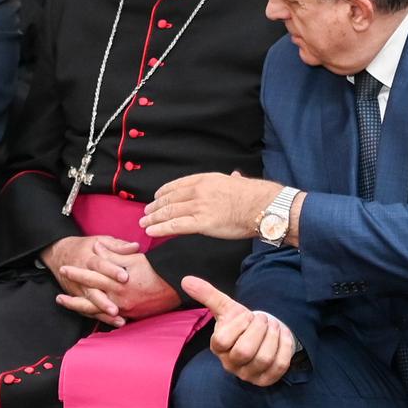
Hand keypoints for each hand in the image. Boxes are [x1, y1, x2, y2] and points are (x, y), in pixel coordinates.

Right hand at [42, 234, 141, 324]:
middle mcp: (82, 277)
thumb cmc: (86, 248)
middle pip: (92, 289)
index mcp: (88, 259)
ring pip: (90, 303)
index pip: (99, 265)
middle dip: (104, 300)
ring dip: (103, 311)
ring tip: (117, 317)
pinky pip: (89, 310)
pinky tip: (116, 322)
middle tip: (117, 308)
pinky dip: (101, 317)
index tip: (125, 276)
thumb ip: (118, 246)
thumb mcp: (101, 241)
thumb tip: (136, 247)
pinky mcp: (79, 299)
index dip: (112, 270)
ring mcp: (80, 290)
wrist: (59, 255)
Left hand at [55, 241, 178, 324]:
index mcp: (118, 281)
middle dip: (73, 298)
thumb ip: (112, 254)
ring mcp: (124, 309)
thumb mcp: (134, 258)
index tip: (65, 269)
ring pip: (97, 311)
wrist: (175, 287)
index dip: (77, 273)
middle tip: (58, 296)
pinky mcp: (129, 315)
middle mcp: (118, 298)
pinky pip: (109, 318)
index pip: (93, 276)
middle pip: (90, 299)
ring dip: (80, 308)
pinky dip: (97, 316)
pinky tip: (88, 314)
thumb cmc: (156, 270)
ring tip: (67, 305)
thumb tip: (96, 248)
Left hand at [142, 172, 283, 239]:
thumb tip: (235, 175)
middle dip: (155, 207)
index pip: (177, 185)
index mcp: (205, 179)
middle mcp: (198, 191)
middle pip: (169, 199)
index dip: (163, 192)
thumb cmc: (254, 196)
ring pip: (169, 212)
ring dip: (153, 218)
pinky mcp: (202, 223)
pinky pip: (176, 225)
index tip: (156, 197)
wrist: (262, 206)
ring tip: (144, 222)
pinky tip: (151, 231)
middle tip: (146, 212)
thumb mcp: (237, 181)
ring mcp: (199, 206)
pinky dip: (161, 228)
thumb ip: (231, 179)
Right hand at [182, 276, 296, 386]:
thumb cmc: (241, 323)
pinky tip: (282, 336)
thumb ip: (207, 295)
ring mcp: (248, 375)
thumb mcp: (226, 308)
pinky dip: (284, 347)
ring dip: (273, 336)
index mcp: (218, 347)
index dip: (239, 324)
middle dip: (258, 329)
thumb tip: (186, 280)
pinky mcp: (266, 379)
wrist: (261, 336)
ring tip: (273, 325)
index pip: (222, 340)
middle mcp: (231, 365)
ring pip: (264, 359)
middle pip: (244, 352)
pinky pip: (280, 365)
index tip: (247, 315)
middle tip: (263, 319)